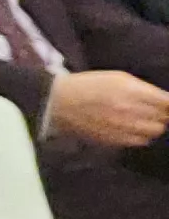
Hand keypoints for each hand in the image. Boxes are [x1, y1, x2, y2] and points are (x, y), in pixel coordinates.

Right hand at [51, 69, 168, 148]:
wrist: (60, 102)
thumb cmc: (89, 85)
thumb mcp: (117, 78)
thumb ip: (143, 89)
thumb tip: (165, 101)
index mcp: (131, 90)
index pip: (167, 102)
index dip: (168, 104)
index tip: (166, 103)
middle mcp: (130, 109)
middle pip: (164, 117)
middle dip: (162, 113)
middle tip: (154, 109)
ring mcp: (124, 126)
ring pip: (156, 130)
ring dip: (154, 124)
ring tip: (143, 118)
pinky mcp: (117, 139)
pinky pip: (142, 141)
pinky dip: (143, 135)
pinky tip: (133, 128)